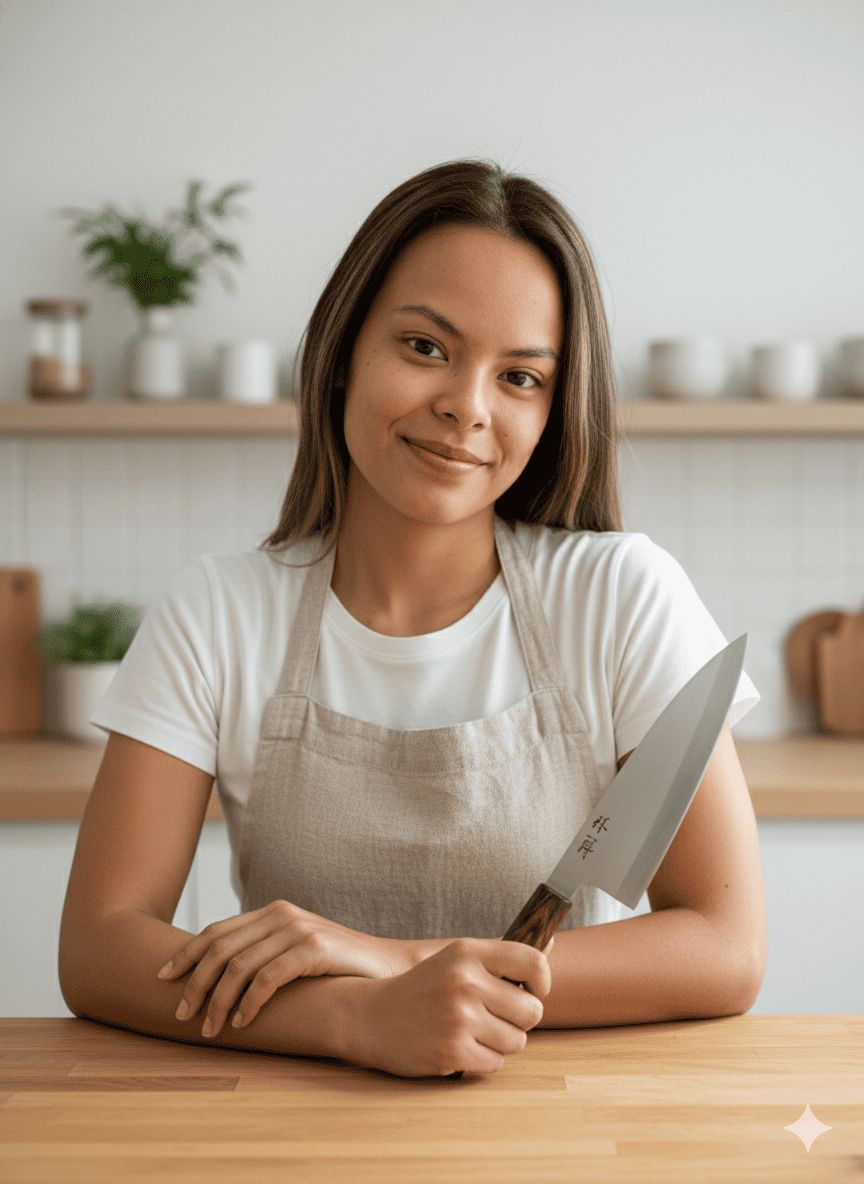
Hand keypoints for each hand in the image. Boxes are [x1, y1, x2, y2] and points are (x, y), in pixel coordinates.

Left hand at [157, 899, 415, 1038]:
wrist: (388, 966)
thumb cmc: (338, 967)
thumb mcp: (295, 952)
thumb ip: (264, 954)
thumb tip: (217, 978)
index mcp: (272, 912)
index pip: (217, 931)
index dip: (186, 955)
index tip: (162, 979)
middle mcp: (281, 915)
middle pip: (220, 947)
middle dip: (195, 983)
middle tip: (182, 1014)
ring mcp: (298, 929)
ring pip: (239, 965)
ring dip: (219, 1000)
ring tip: (210, 1028)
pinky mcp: (315, 949)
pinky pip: (268, 977)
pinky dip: (249, 1002)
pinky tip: (243, 1022)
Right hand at [344, 935, 554, 1078]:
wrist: (370, 1017)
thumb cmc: (421, 988)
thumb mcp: (456, 959)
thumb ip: (501, 956)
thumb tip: (551, 941)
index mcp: (468, 953)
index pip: (533, 962)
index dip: (543, 982)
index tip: (533, 991)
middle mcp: (465, 981)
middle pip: (532, 1011)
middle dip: (519, 1020)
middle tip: (495, 1018)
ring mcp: (459, 1017)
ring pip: (516, 1041)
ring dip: (500, 1043)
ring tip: (473, 1032)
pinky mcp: (452, 1051)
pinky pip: (495, 1064)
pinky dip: (483, 1062)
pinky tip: (461, 1048)